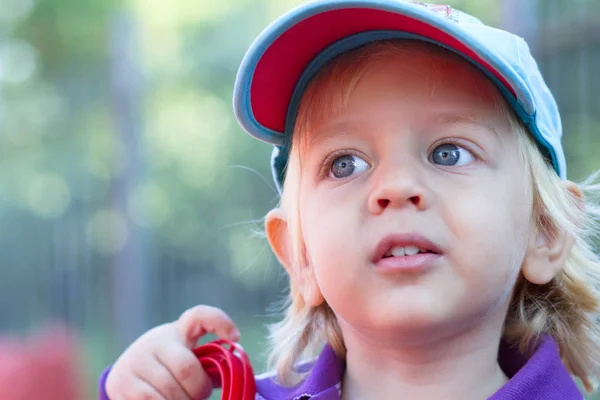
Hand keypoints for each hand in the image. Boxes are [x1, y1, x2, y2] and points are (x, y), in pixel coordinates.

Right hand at [105, 305, 239, 398]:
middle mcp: (154, 342)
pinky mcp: (122, 384)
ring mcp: (135, 362)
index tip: (235, 337)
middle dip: (198, 390)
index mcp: (177, 332)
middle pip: (187, 370)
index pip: (199, 315)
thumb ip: (206, 363)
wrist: (125, 374)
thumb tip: (233, 373)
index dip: (220, 322)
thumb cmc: (167, 367)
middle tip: (197, 395)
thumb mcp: (184, 357)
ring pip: (169, 392)